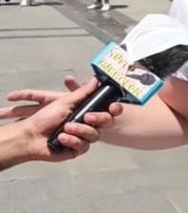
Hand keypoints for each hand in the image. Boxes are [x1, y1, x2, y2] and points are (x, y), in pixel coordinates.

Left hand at [0, 77, 123, 161]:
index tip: (114, 107)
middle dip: (98, 119)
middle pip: (105, 122)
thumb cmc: (44, 118)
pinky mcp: (77, 149)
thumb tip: (96, 80)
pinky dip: (73, 141)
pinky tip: (62, 138)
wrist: (31, 136)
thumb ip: (82, 92)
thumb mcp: (64, 102)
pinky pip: (84, 146)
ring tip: (65, 128)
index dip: (114, 109)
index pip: (107, 110)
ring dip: (80, 131)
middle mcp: (87, 123)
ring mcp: (83, 137)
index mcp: (85, 111)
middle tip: (87, 117)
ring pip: (94, 135)